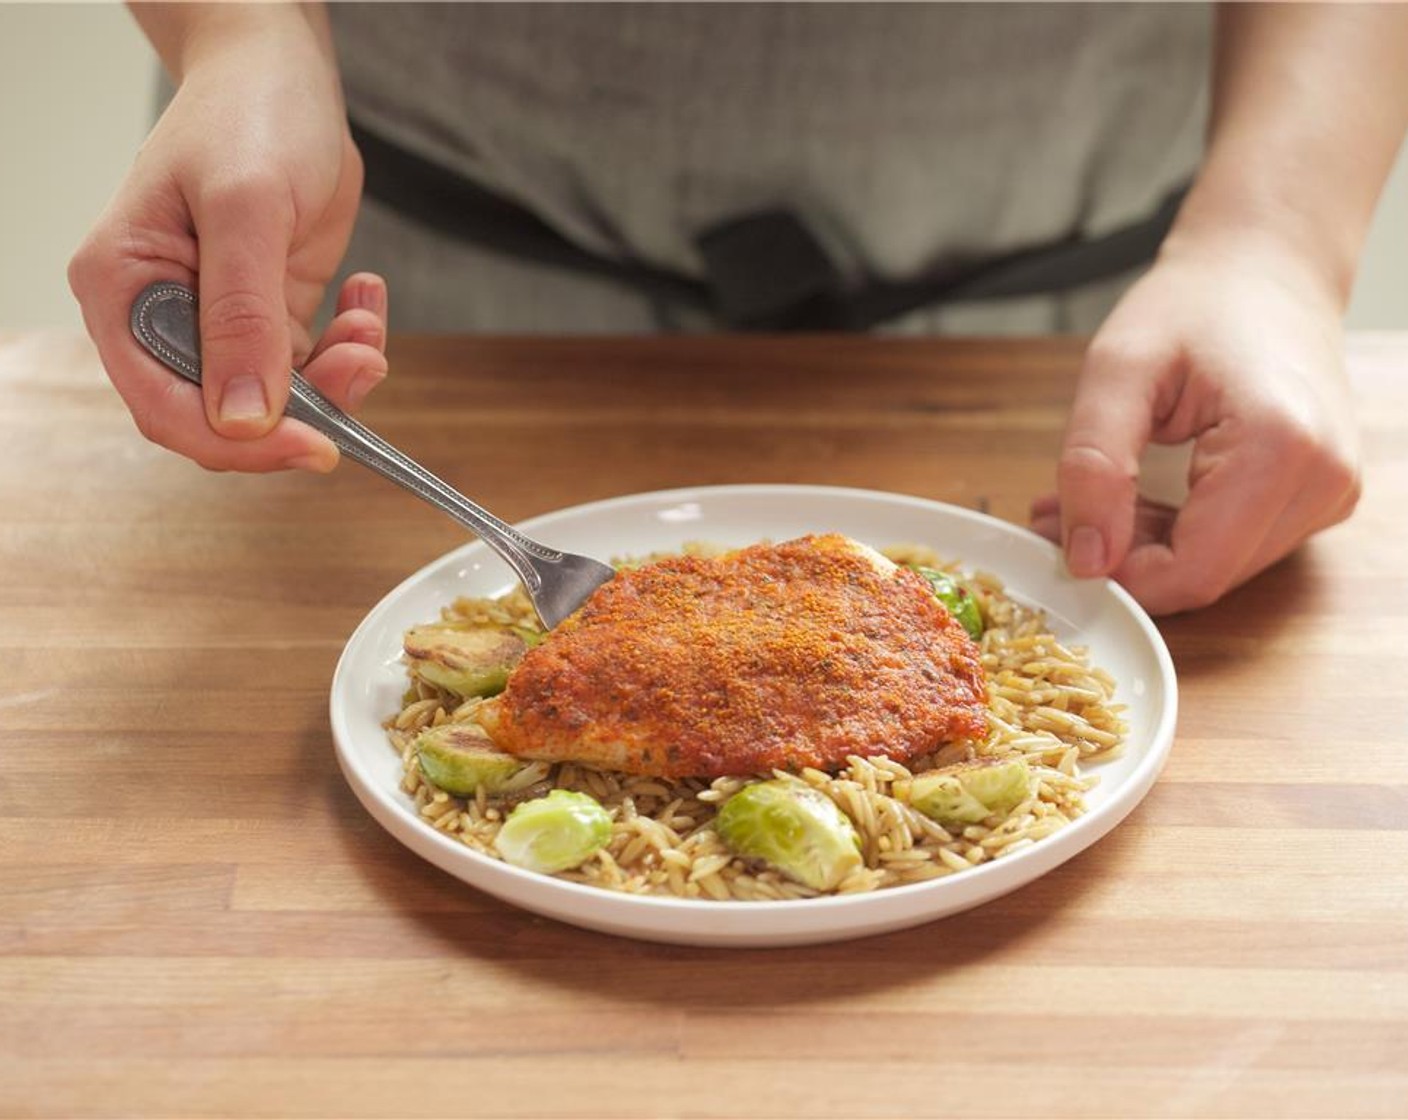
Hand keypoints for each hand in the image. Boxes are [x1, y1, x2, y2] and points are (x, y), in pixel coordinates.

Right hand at [68, 10, 386, 471]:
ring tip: (367, 323)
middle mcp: (164, 316)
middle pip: (222, 417)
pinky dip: (351, 348)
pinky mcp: (270, 315)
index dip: (236, 442)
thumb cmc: (247, 116)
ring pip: (278, 401)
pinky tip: (365, 297)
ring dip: (337, 378)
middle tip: (361, 367)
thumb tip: (241, 415)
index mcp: (124, 290)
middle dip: (300, 409)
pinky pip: (312, 367)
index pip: (164, 407)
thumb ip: (241, 313)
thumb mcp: (246, 207)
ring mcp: (220, 320)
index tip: (313, 443)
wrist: (283, 75)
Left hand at [1030, 237, 1361, 614]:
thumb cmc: (1194, 304)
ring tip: (1080, 501)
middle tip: (1053, 516)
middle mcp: (1323, 481)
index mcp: (1279, 446)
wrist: (1265, 267)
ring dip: (1143, 550)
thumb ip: (1094, 466)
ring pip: (1217, 567)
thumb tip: (1086, 561)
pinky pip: (1235, 545)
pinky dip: (1175, 534)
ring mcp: (1329, 493)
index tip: (1057, 543)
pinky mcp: (1319, 495)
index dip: (1118, 578)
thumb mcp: (1117, 371)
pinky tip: (1128, 500)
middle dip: (1122, 561)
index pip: (1193, 571)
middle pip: (1206, 576)